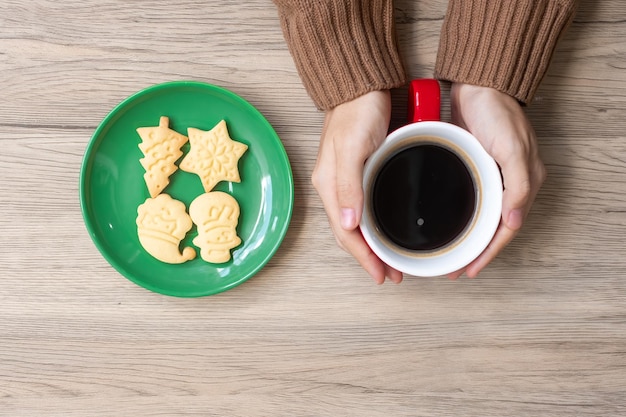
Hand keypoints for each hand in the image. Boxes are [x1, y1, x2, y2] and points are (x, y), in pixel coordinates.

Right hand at [311, 90, 402, 283]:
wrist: (360, 85)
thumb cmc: (357, 111)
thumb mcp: (352, 147)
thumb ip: (349, 184)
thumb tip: (349, 224)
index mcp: (329, 185)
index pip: (345, 232)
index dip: (363, 257)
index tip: (382, 275)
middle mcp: (333, 187)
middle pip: (348, 233)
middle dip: (367, 258)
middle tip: (391, 274)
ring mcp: (344, 180)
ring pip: (355, 224)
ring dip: (370, 245)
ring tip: (388, 260)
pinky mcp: (356, 172)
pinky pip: (361, 209)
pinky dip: (372, 226)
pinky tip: (383, 230)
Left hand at [447, 83, 546, 278]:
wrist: (478, 84)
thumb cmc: (497, 113)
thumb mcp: (512, 148)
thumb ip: (518, 185)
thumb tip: (514, 222)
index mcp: (524, 183)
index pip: (507, 229)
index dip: (489, 252)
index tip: (470, 269)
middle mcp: (509, 184)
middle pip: (493, 228)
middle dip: (476, 251)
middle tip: (454, 268)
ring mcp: (490, 176)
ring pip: (480, 217)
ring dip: (467, 237)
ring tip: (449, 253)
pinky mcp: (473, 166)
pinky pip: (469, 200)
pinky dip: (460, 216)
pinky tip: (446, 224)